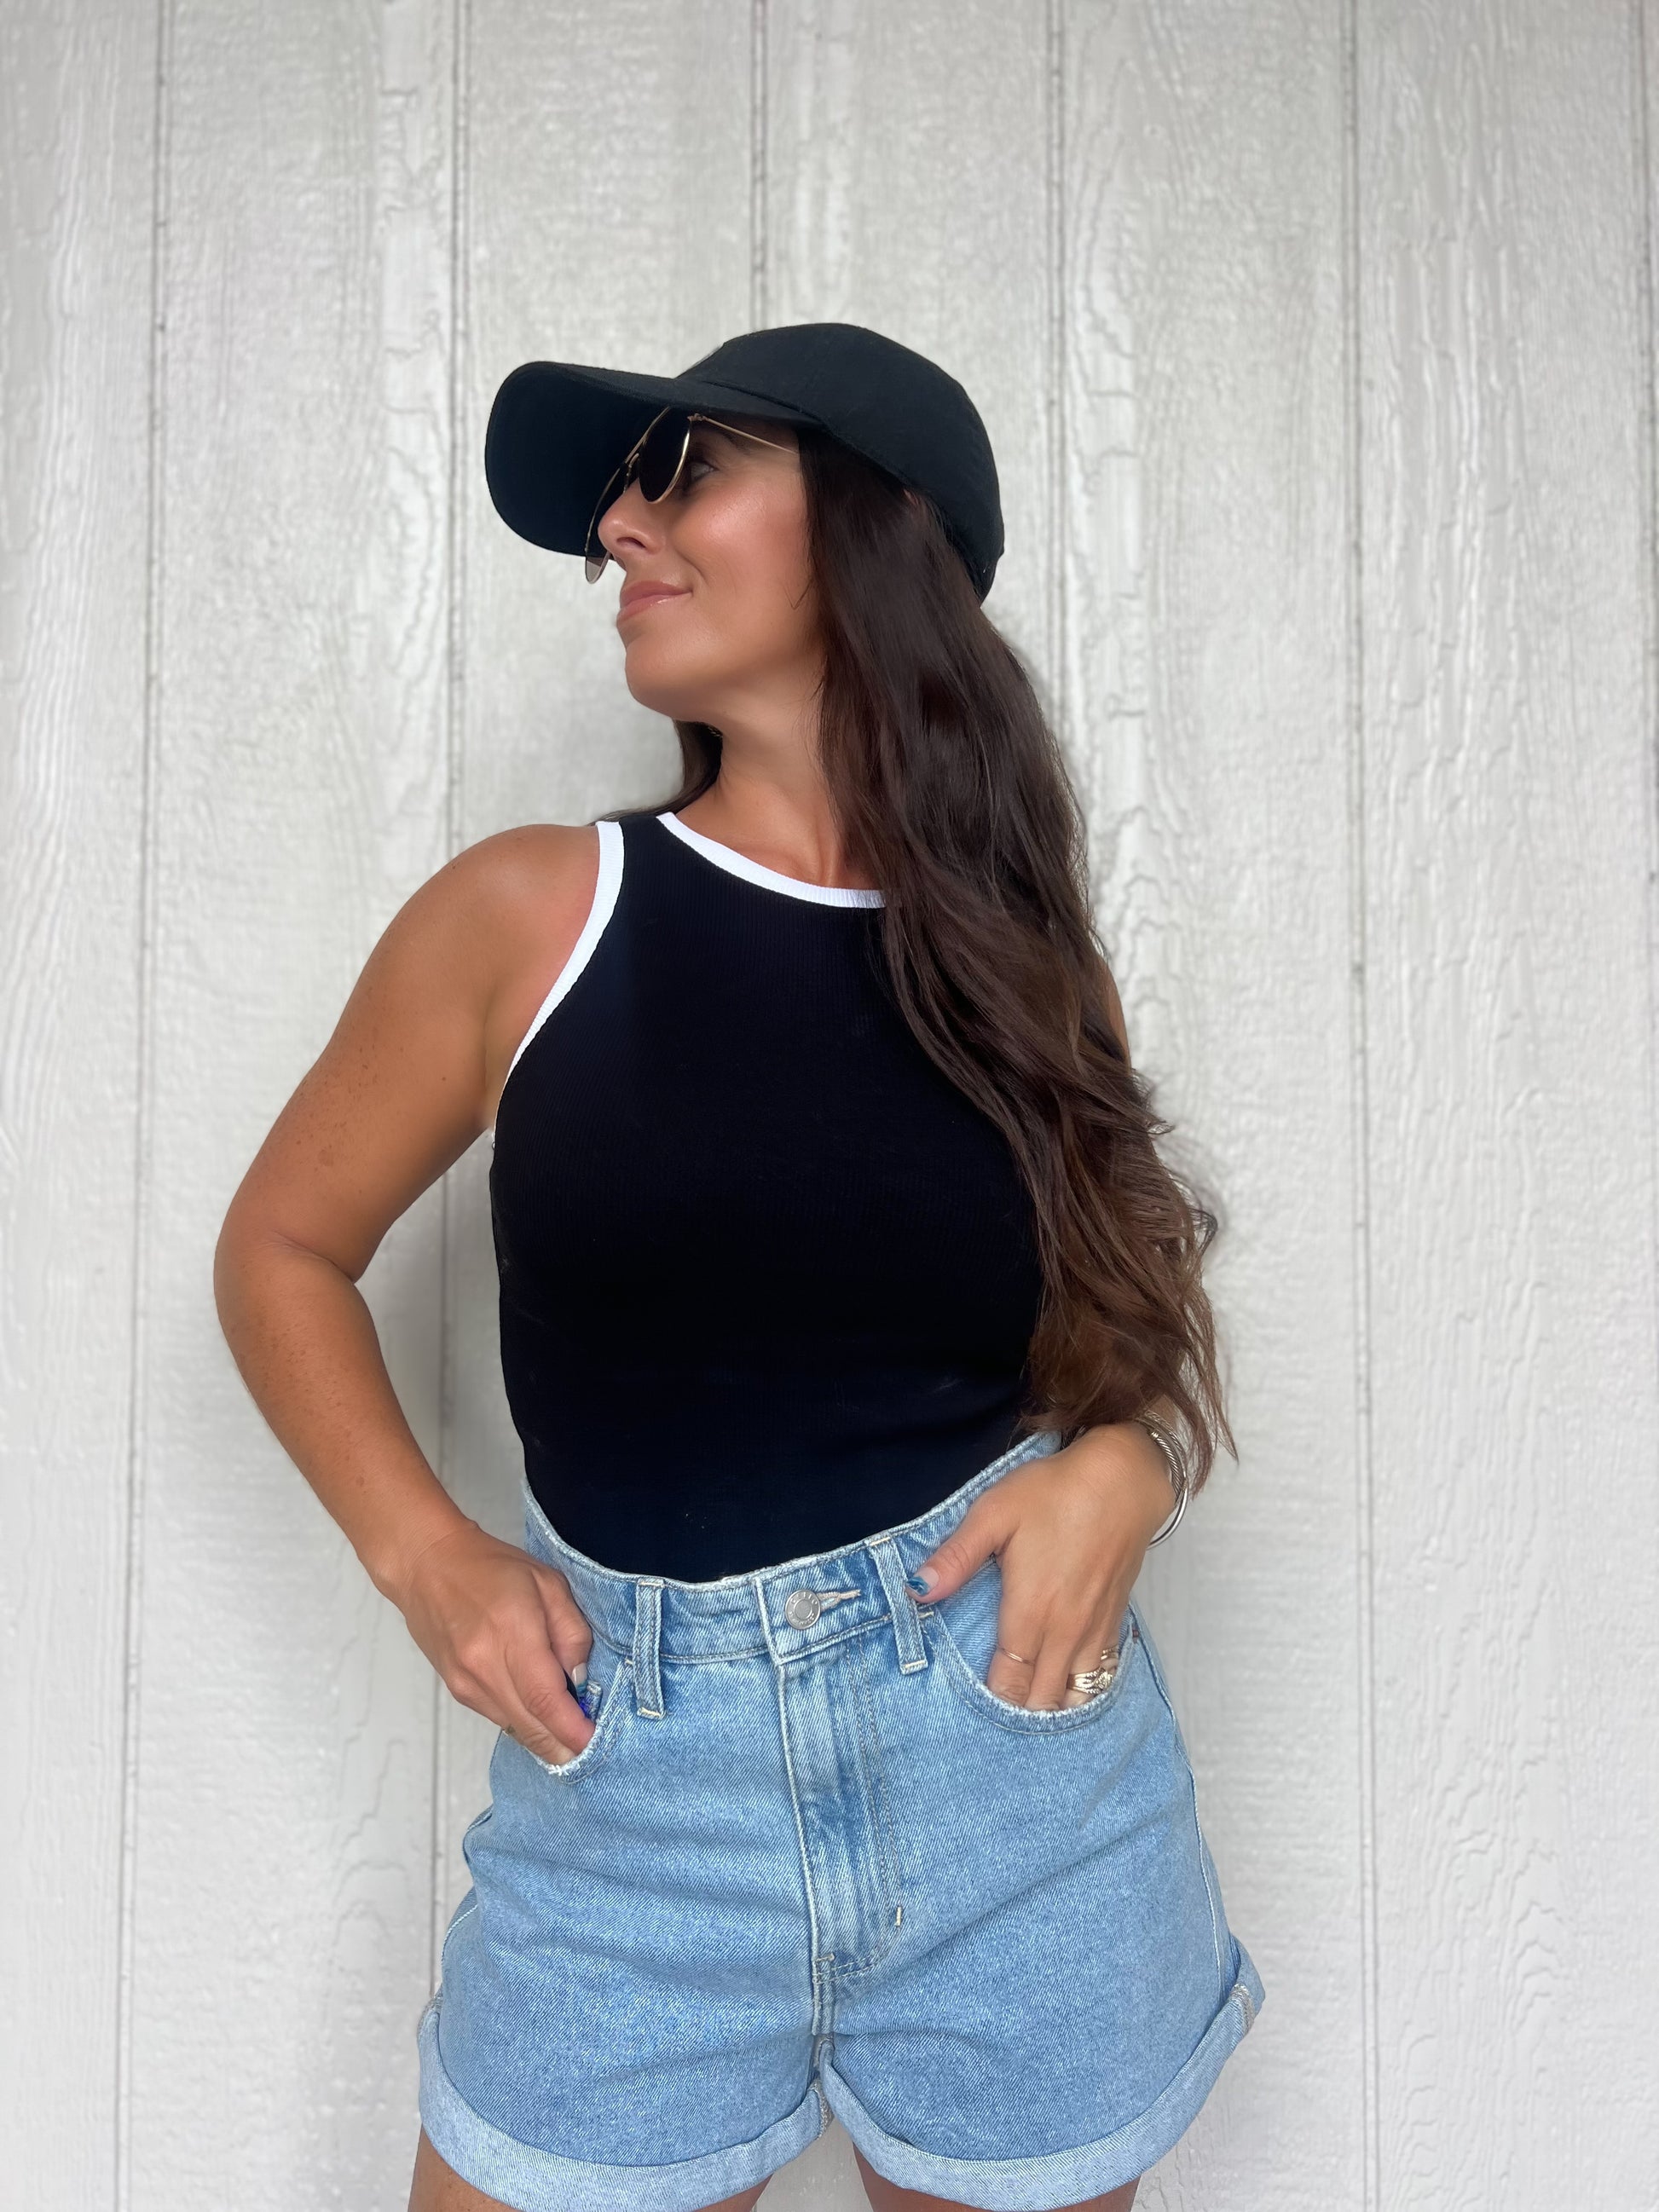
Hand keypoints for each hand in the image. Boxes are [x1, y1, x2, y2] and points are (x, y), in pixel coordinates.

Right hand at [389, 1519, 596, 1764]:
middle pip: (530, 1726)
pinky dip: (524, 1722)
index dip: (572, 1729)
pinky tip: (540, 1712)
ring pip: (515, 1729)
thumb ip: (571, 1632)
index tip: (595, 1741)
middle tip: (591, 1746)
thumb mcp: (549, 1583)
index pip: (545, 1698)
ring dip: (545, 1737)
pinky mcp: (457, 1691)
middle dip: (563, 1746)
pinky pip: (500, 1718)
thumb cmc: (493, 1568)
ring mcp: (466, 1684)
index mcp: (512, 1633)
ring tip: (570, 1727)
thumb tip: (579, 1680)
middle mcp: (484, 1667)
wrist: (427, 1567)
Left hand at [910, 1427, 1176, 1709]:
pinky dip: (1082, 1691)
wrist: (1122, 1480)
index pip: (1008, 1681)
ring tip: (1028, 1713)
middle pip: (1041, 1698)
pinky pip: (1100, 1675)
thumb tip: (917, 1590)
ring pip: (1075, 1695)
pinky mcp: (1114, 1620)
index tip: (969, 1712)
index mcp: (1031, 1612)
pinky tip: (1067, 1694)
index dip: (991, 1702)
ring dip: (1052, 1707)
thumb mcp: (994, 1513)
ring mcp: (1094, 1630)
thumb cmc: (1054, 1493)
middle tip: (993, 1719)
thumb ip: (956, 1557)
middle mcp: (1065, 1632)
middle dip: (1018, 1712)